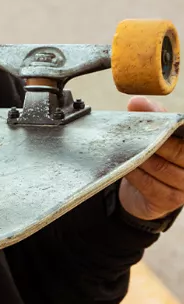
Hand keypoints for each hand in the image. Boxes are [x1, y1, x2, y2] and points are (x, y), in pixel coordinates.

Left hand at [119, 97, 183, 220]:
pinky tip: (126, 167)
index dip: (174, 127)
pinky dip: (135, 173)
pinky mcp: (168, 201)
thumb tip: (137, 102)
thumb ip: (153, 116)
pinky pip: (149, 184)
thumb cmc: (156, 157)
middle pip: (178, 152)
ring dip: (141, 158)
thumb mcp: (158, 134)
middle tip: (136, 134)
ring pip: (161, 168)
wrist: (143, 192)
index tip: (159, 123)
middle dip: (155, 141)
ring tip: (127, 149)